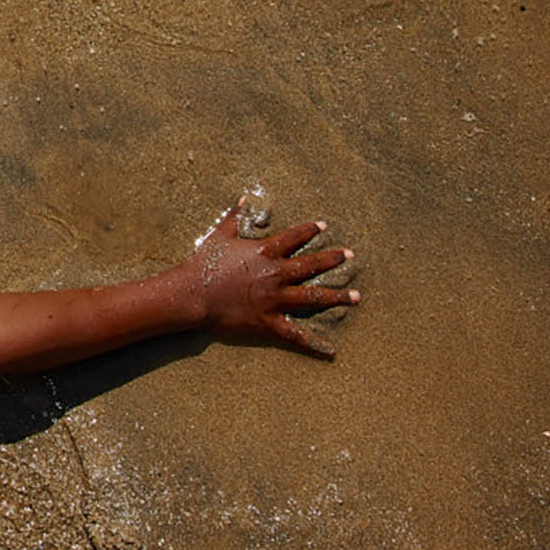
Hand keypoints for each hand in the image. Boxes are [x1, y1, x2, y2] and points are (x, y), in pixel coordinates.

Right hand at [177, 200, 359, 358]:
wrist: (193, 294)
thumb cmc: (204, 264)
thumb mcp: (220, 235)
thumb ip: (236, 217)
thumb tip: (244, 198)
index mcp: (265, 252)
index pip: (294, 237)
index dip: (310, 230)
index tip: (324, 226)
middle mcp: (276, 274)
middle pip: (311, 265)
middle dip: (333, 259)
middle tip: (350, 256)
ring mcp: (274, 299)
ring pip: (312, 297)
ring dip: (336, 296)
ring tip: (356, 296)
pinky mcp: (268, 321)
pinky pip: (294, 334)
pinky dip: (312, 343)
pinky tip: (330, 350)